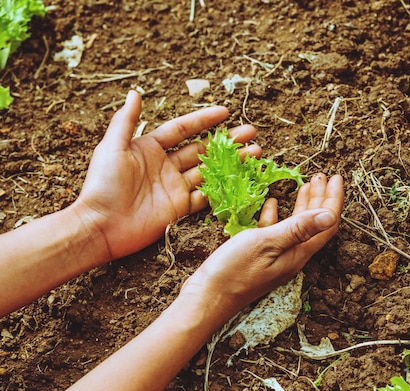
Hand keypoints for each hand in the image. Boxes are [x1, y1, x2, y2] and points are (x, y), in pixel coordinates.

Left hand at [73, 90, 260, 260]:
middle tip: (251, 132)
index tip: (225, 112)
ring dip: (232, 162)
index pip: (183, 129)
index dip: (204, 120)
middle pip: (202, 148)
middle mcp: (166, 165)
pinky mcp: (180, 208)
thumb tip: (135, 93)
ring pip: (209, 170)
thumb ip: (126, 121)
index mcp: (150, 148)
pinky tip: (242, 179)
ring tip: (255, 152)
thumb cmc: (103, 184)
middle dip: (227, 140)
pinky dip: (223, 188)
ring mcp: (175, 187)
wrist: (101, 225)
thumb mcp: (112, 148)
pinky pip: (205, 196)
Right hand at [180, 173, 343, 317]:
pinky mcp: (260, 257)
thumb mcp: (267, 243)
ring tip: (305, 185)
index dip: (333, 200)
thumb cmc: (234, 270)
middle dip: (320, 198)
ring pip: (296, 226)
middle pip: (314, 224)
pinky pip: (275, 232)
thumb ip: (298, 228)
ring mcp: (276, 257)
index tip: (336, 178)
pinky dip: (277, 216)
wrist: (207, 298)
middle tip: (322, 176)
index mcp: (298, 253)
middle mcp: (292, 256)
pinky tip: (273, 203)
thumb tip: (330, 215)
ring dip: (302, 205)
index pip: (326, 224)